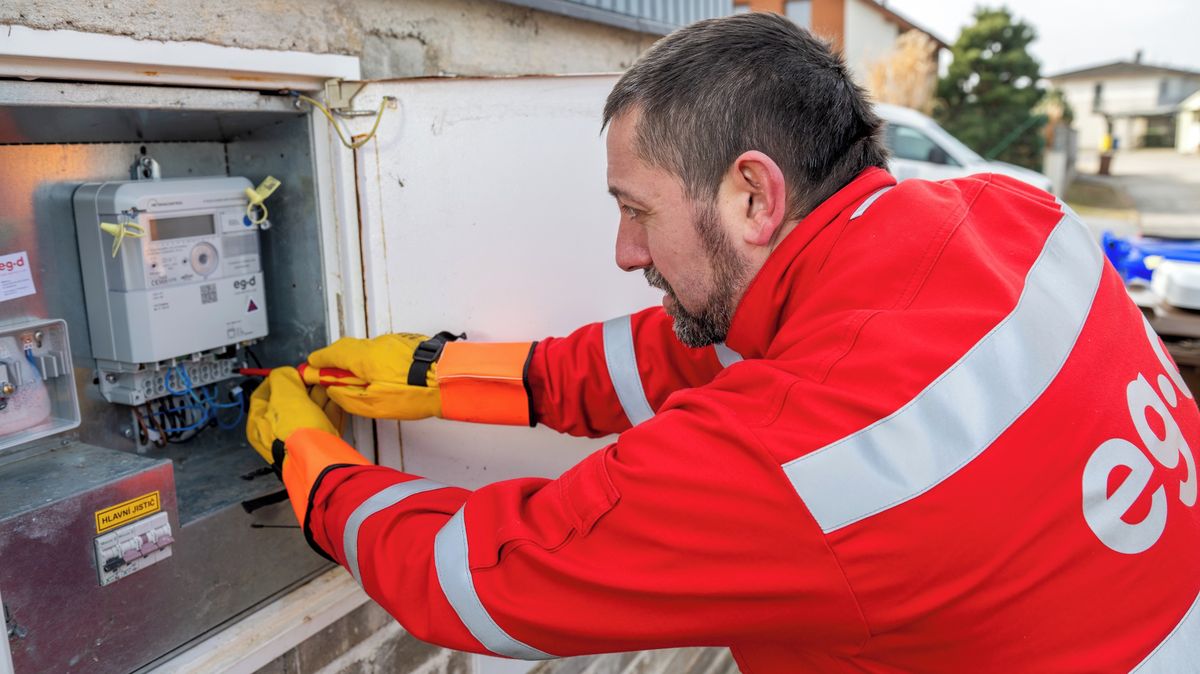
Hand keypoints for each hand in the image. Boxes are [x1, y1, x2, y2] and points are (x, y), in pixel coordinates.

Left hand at [246, 367, 340, 464]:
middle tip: (311, 377)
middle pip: (288, 401)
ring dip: (318, 396)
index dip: (276, 379)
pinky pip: (323, 420)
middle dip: (302, 387)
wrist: (319, 457)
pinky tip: (335, 398)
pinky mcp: (318, 442)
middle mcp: (277, 433)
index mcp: (259, 424)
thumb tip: (286, 373)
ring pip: (308, 410)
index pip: (262, 395)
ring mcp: (298, 438)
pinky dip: (329, 408)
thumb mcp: (284, 394)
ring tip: (326, 384)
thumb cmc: (295, 430)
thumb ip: (283, 377)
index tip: (289, 371)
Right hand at [305, 333, 445, 419]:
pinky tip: (383, 377)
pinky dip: (376, 361)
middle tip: (332, 378)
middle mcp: (377, 344)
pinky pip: (383, 351)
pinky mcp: (408, 344)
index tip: (310, 368)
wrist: (448, 381)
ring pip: (367, 350)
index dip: (318, 362)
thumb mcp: (373, 404)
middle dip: (336, 362)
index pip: (331, 354)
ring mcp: (394, 342)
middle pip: (348, 349)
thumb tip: (333, 390)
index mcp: (364, 356)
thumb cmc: (414, 393)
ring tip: (362, 383)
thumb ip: (347, 396)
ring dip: (358, 363)